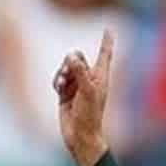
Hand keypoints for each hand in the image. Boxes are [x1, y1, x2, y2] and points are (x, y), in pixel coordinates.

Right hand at [53, 30, 113, 165]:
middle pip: (79, 58)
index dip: (106, 41)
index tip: (108, 29)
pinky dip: (57, 81)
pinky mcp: (66, 94)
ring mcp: (77, 87)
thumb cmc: (90, 115)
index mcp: (101, 78)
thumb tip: (72, 55)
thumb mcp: (86, 91)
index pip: (104, 55)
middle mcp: (90, 80)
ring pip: (66, 69)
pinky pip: (59, 80)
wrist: (80, 136)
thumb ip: (80, 71)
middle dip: (71, 61)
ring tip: (62, 83)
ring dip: (62, 73)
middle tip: (68, 68)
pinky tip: (58, 89)